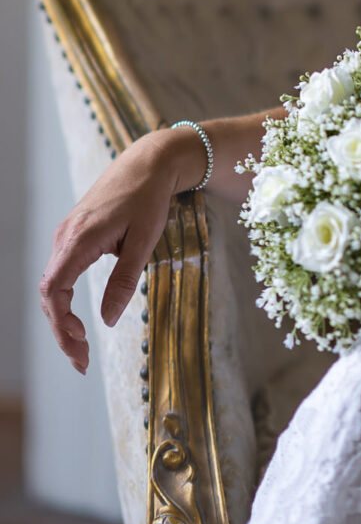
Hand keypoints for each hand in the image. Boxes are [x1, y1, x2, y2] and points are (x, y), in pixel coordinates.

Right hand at [38, 126, 200, 374]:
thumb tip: (107, 321)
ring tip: (81, 348)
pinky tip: (78, 320)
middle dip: (61, 331)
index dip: (61, 324)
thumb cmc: (150, 199)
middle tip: (82, 362)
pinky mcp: (73, 234)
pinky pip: (60, 273)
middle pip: (48, 293)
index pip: (54, 291)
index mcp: (80, 239)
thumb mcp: (144, 241)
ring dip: (61, 319)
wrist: (149, 162)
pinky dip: (64, 301)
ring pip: (51, 285)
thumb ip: (124, 281)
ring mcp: (66, 234)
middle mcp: (65, 237)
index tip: (82, 346)